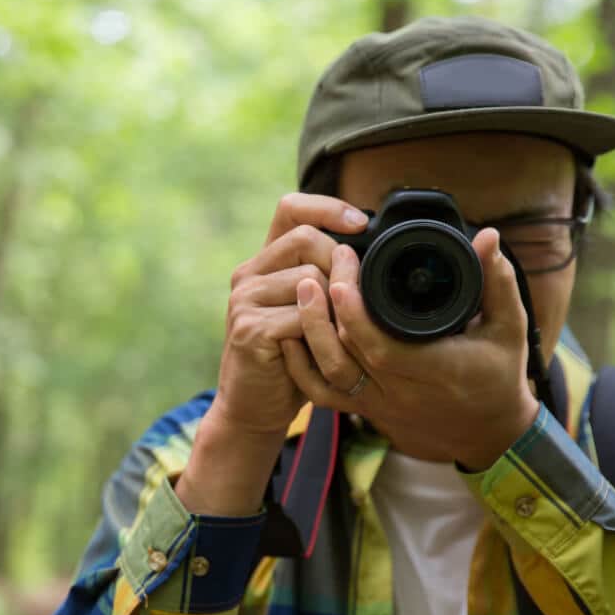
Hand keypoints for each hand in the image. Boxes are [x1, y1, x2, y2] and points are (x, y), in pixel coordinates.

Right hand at [207, 193, 368, 436]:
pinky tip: (319, 351)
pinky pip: (302, 316)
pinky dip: (321, 334)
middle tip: (351, 301)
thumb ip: (326, 278)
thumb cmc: (291, 360)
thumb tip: (370, 249)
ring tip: (334, 334)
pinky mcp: (249, 327)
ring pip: (310, 279)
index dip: (328, 208)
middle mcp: (248, 273)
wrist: (255, 407)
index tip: (363, 224)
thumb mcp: (311, 312)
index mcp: (263, 263)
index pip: (291, 207)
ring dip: (333, 307)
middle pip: (306, 238)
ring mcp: (244, 299)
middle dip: (338, 265)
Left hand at [282, 227, 539, 470]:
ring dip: (310, 333)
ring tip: (304, 288)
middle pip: (348, 355)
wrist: (488, 433)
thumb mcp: (509, 328)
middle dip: (328, 311)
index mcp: (436, 372)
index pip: (383, 349)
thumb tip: (488, 236)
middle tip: (324, 267)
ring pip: (329, 374)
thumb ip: (496, 281)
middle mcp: (401, 394)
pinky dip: (301, 366)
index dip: (356, 317)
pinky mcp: (364, 411)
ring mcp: (378, 405)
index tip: (342, 278)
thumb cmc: (500, 376)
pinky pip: (321, 393)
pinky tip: (290, 334)